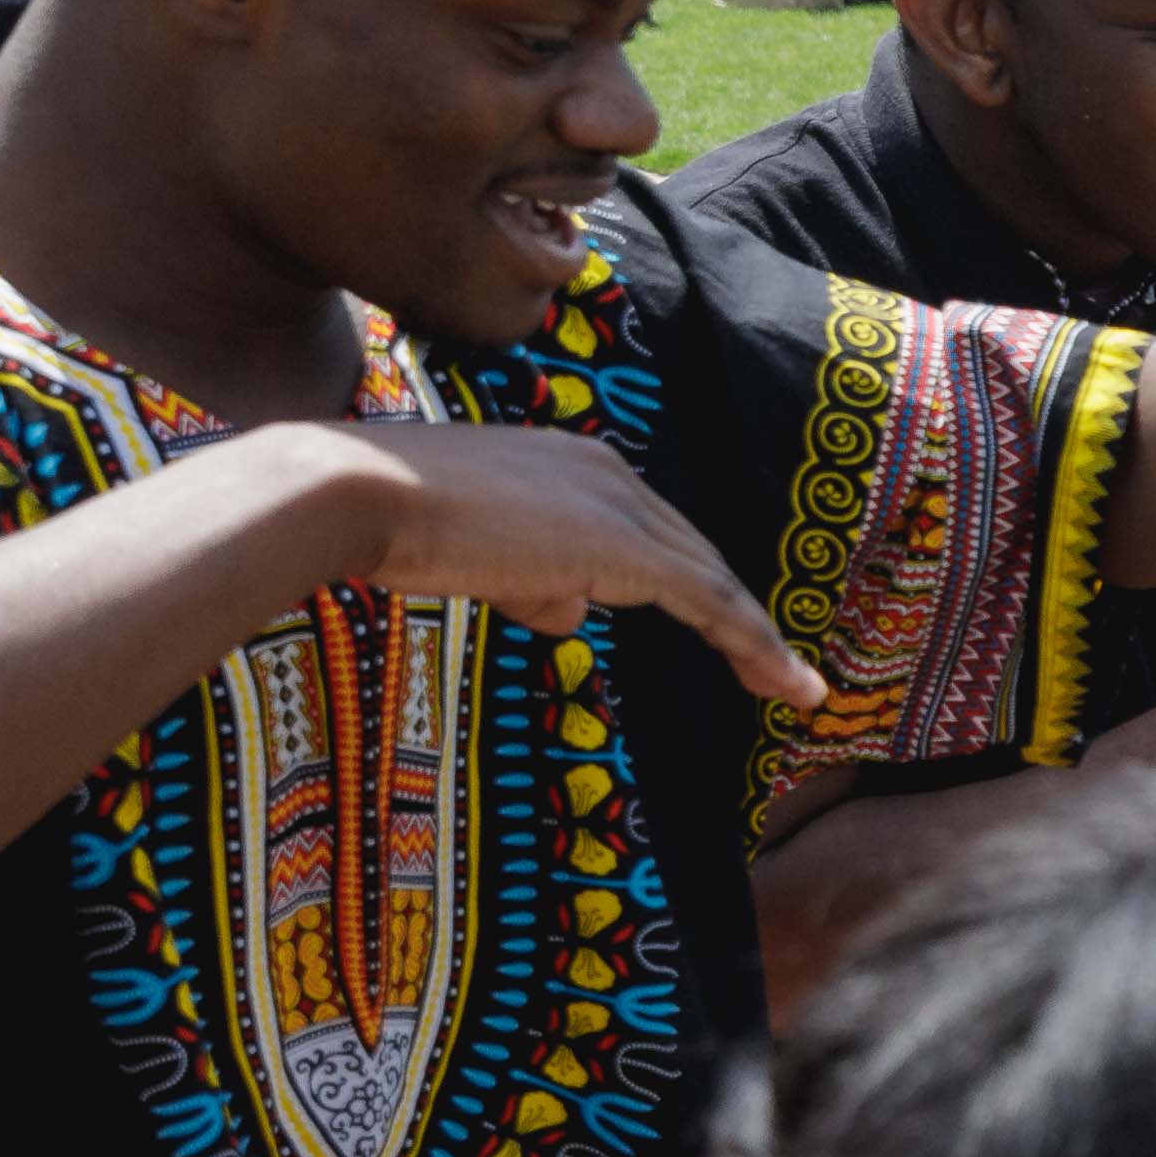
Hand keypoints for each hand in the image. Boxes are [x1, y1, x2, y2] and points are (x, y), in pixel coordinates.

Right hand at [320, 419, 821, 707]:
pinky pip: (708, 602)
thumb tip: (571, 613)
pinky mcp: (622, 547)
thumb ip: (532, 580)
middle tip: (782, 671)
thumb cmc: (390, 522)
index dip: (692, 585)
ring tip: (798, 690)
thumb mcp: (475, 555)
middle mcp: (610, 473)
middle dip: (739, 615)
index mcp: (576, 466)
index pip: (653, 534)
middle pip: (695, 556)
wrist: (356, 494)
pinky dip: (753, 643)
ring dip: (759, 641)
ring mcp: (620, 506)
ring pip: (713, 581)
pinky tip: (782, 682)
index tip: (722, 630)